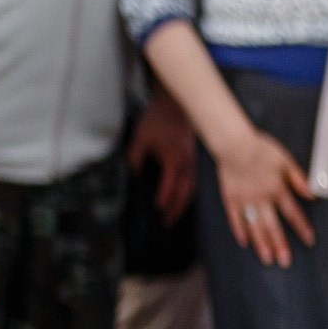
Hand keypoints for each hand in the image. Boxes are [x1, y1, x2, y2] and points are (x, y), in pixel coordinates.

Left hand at [127, 90, 197, 224]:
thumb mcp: (140, 137)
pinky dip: (188, 194)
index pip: (170, 183)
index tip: (158, 209)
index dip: (165, 197)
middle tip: (166, 222)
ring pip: (191, 189)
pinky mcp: (193, 160)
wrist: (173, 106)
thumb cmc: (157, 120)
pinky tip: (182, 201)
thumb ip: (135, 157)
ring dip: (183, 205)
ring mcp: (193, 162)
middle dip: (175, 209)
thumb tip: (134, 173)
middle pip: (184, 192)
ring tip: (173, 217)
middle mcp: (186, 163)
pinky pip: (194, 182)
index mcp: (174, 158)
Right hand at [213, 125, 314, 267]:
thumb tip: (313, 195)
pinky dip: (239, 230)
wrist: (233, 142)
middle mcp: (261, 198)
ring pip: (254, 226)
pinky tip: (244, 242)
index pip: (292, 213)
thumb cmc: (261, 149)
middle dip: (280, 245)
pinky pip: (235, 218)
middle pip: (272, 225)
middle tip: (285, 262)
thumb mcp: (285, 160)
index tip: (310, 241)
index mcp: (277, 188)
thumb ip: (299, 179)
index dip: (302, 227)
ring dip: (261, 243)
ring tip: (267, 259)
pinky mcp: (230, 198)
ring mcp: (244, 200)